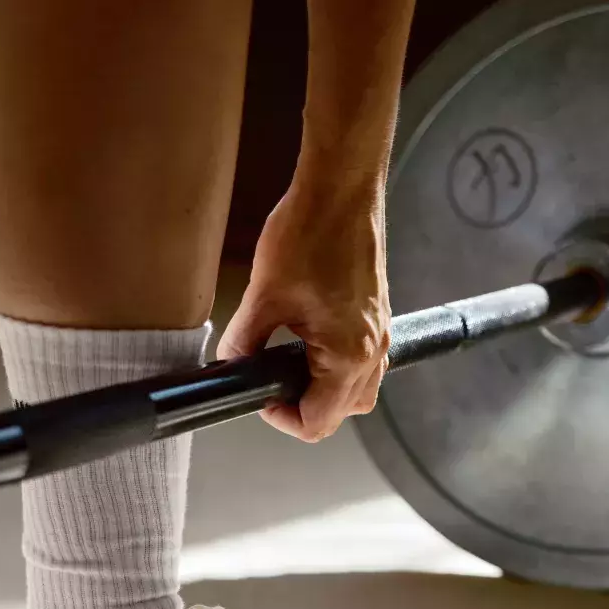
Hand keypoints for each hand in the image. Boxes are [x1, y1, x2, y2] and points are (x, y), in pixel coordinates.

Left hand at [217, 182, 389, 442]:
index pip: (317, 423)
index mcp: (349, 355)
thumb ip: (243, 340)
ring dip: (322, 389)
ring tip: (288, 363)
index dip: (281, 418)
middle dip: (303, 406)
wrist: (343, 186)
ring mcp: (380, 334)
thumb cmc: (314, 229)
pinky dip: (335, 365)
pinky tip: (308, 341)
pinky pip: (362, 362)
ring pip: (355, 391)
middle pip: (340, 414)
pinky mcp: (377, 316)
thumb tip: (229, 365)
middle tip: (270, 380)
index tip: (260, 394)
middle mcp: (372, 351)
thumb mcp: (264, 295)